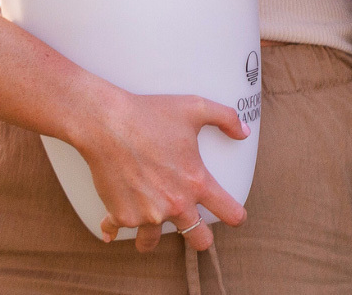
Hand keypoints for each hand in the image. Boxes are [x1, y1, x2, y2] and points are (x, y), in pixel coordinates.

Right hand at [78, 90, 248, 251]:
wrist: (107, 124)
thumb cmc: (150, 114)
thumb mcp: (196, 108)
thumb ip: (226, 118)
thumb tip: (244, 132)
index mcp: (196, 182)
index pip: (229, 212)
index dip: (236, 217)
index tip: (236, 217)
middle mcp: (175, 204)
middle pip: (199, 240)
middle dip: (199, 238)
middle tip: (194, 229)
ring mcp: (147, 214)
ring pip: (152, 242)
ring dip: (150, 236)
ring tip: (148, 222)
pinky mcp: (121, 216)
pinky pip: (117, 230)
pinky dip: (113, 226)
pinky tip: (110, 224)